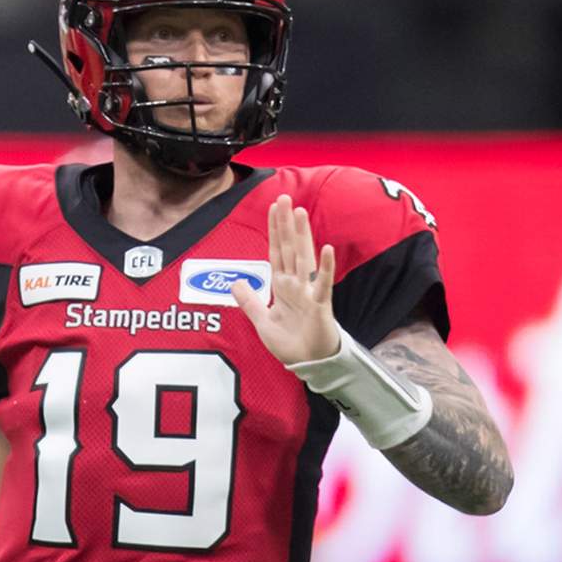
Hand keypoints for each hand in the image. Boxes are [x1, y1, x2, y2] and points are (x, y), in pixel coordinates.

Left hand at [231, 194, 340, 364]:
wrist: (310, 363)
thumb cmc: (291, 342)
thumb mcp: (262, 321)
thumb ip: (249, 302)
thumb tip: (235, 282)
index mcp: (283, 285)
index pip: (277, 252)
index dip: (274, 230)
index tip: (273, 208)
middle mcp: (296, 283)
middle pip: (289, 248)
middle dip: (285, 224)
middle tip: (284, 197)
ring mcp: (309, 292)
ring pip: (304, 258)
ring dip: (302, 235)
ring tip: (299, 212)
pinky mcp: (320, 305)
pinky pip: (323, 283)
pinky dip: (325, 267)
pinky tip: (326, 248)